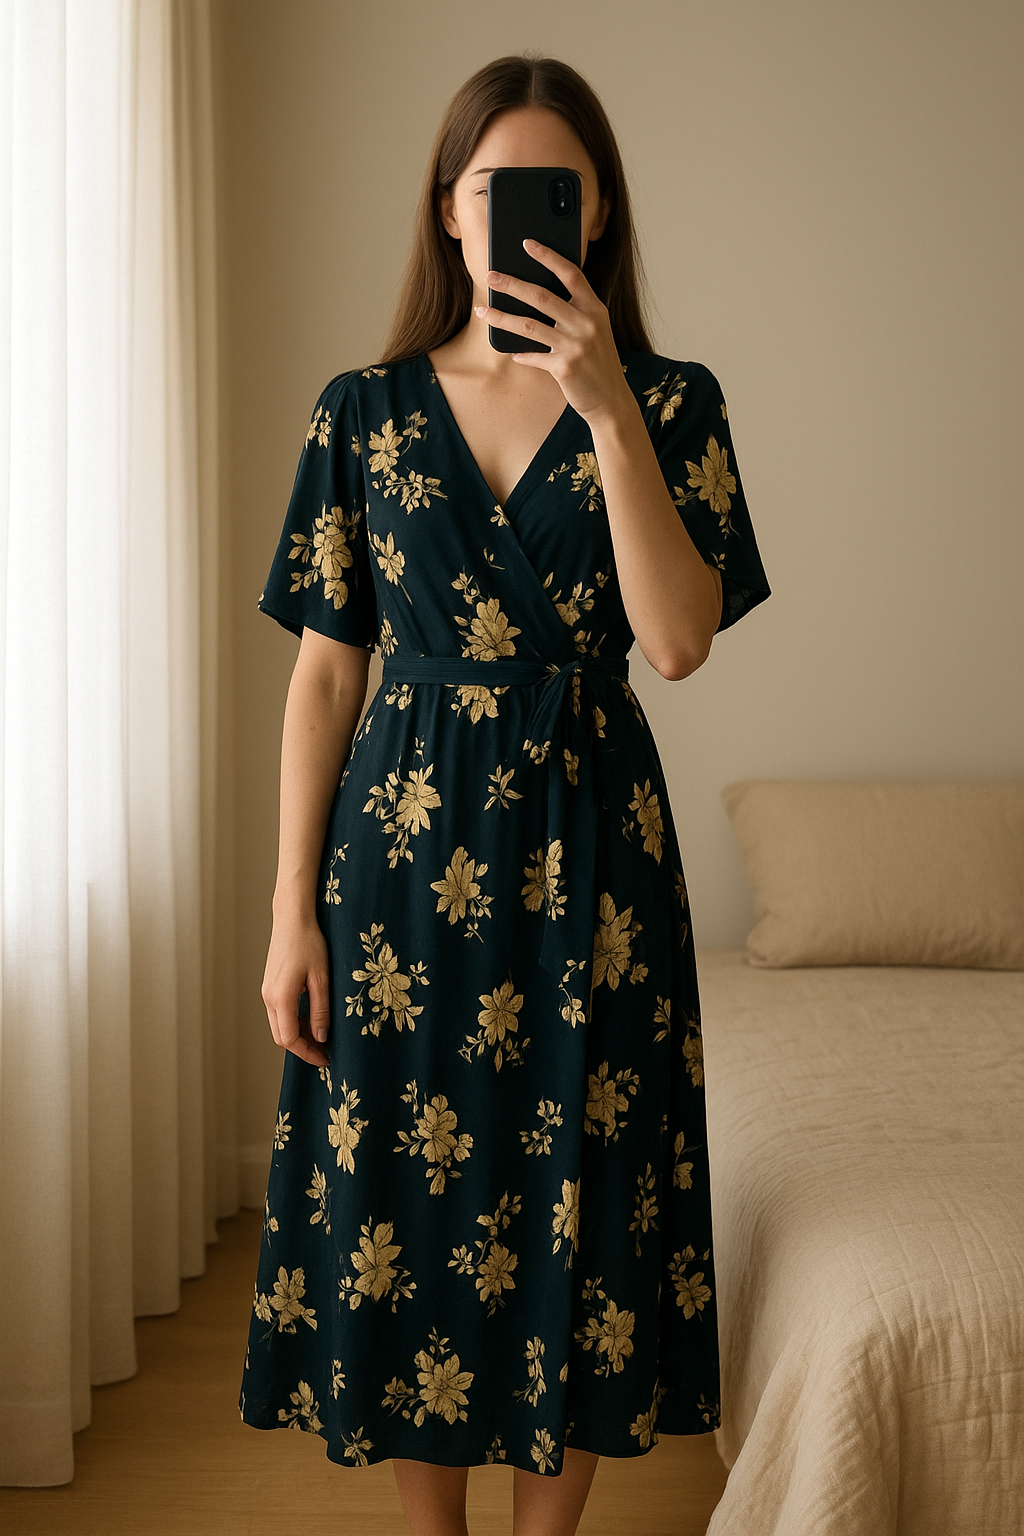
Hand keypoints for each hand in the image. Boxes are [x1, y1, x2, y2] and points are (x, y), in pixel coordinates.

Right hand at [261, 915, 330, 1068]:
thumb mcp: (321, 979)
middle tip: (325, 1052)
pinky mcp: (269, 986)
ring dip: (298, 1035)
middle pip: (281, 1037)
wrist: (292, 919)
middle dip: (302, 1048)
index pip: (290, 1039)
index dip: (308, 1053)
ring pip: (279, 1026)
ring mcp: (266, 992)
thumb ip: (321, 1010)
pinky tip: (311, 1018)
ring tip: (322, 1035)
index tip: (326, 1059)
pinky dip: (293, 1022)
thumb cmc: (309, 944)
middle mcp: (268, 998)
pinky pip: (279, 1013)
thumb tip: (321, 1038)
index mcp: (281, 998)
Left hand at [475, 239, 634, 424]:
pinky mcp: (565, 367)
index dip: (549, 257)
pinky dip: (520, 355)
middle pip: (542, 296)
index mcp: (595, 308)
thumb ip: (574, 312)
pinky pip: (533, 356)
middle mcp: (587, 323)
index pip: (571, 274)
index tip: (527, 244)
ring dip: (502, 317)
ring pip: (530, 326)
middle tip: (490, 276)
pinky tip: (511, 353)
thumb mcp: (594, 331)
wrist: (610, 399)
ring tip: (482, 310)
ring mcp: (576, 346)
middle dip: (512, 284)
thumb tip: (535, 297)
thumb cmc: (597, 361)